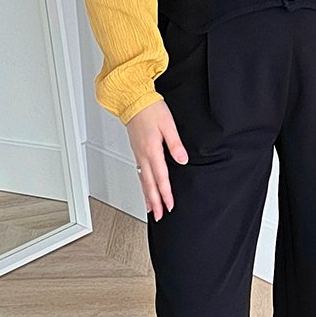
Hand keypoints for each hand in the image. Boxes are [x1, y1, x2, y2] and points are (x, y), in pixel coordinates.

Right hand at [127, 100, 187, 220]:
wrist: (132, 100)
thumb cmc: (150, 109)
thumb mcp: (168, 125)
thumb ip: (175, 144)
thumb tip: (182, 160)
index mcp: (152, 150)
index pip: (161, 178)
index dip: (166, 194)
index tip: (170, 206)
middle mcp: (143, 155)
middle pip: (149, 184)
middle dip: (155, 202)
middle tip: (160, 216)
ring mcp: (138, 153)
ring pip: (143, 180)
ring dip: (148, 196)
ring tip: (152, 209)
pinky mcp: (137, 150)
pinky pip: (140, 172)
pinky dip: (143, 184)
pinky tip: (145, 188)